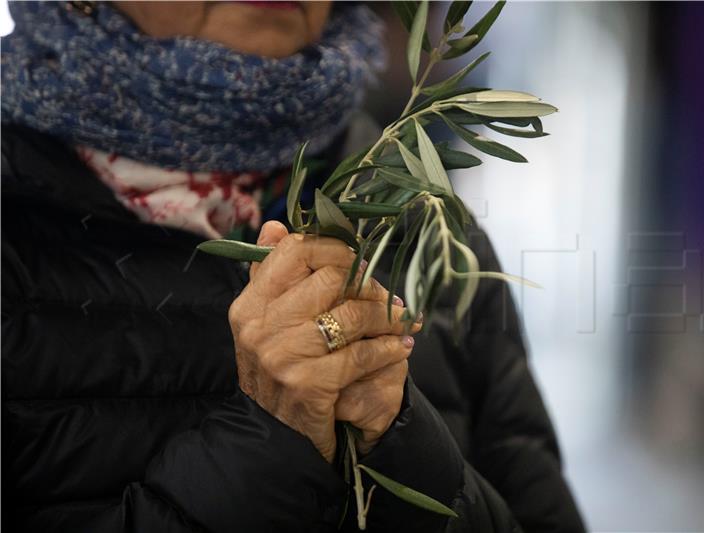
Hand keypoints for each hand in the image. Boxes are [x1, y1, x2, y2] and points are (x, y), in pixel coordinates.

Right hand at [228, 221, 418, 461]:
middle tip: (391, 298)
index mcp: (250, 304)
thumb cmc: (280, 373)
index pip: (296, 251)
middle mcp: (260, 326)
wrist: (275, 439)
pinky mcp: (308, 384)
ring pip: (352, 315)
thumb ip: (272, 275)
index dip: (337, 249)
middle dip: (371, 286)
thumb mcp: (267, 324)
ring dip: (389, 317)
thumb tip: (276, 225)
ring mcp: (282, 355)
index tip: (362, 260)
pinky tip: (402, 347)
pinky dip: (388, 349)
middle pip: (331, 279)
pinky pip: (361, 354)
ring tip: (405, 321)